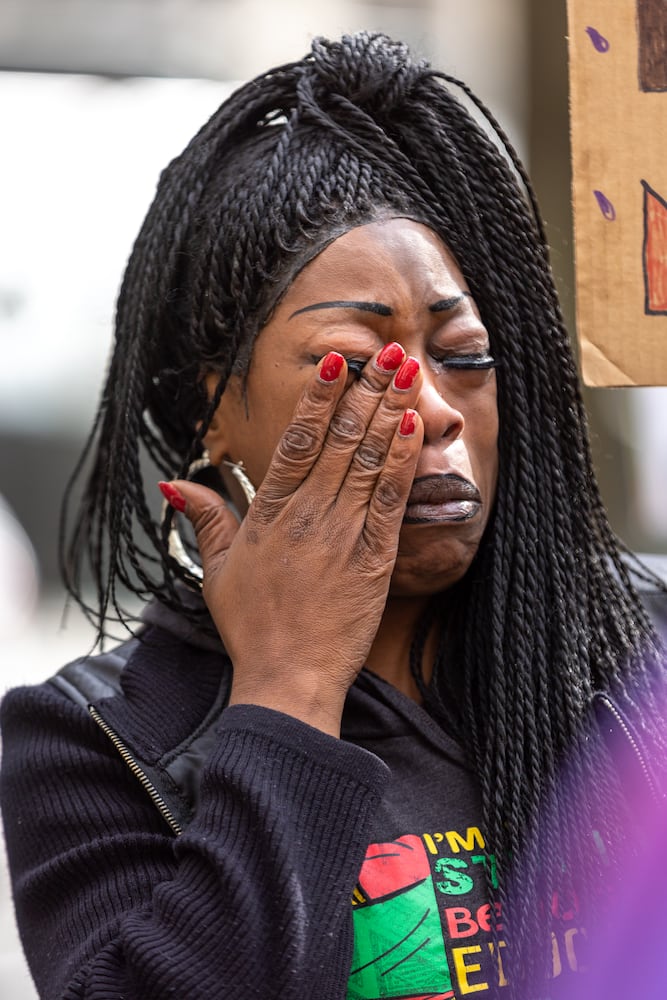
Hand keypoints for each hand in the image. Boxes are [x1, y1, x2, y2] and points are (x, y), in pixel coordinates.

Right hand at [163, 348, 422, 736]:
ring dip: (390, 411)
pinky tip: (412, 429)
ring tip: (407, 373)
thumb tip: (175, 481)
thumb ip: (206, 517)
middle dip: (366, 391)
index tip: (336, 364)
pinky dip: (401, 462)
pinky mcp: (374, 558)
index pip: (297, 441)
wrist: (289, 678)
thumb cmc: (253, 627)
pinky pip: (389, 499)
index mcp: (270, 513)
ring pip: (368, 459)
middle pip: (340, 439)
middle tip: (386, 352)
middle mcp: (307, 514)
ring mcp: (343, 533)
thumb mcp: (216, 570)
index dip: (319, 399)